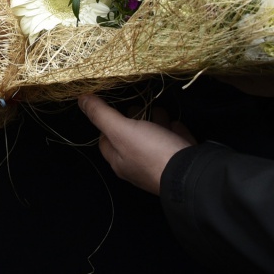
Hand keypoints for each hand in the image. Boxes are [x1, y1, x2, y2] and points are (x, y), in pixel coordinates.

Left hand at [77, 93, 194, 195]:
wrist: (192, 173)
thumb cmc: (151, 152)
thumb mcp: (120, 130)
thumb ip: (101, 115)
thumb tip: (81, 100)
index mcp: (120, 161)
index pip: (105, 140)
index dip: (106, 123)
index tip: (112, 107)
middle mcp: (138, 165)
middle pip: (131, 138)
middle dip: (134, 120)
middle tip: (138, 106)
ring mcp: (162, 164)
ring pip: (155, 138)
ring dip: (156, 123)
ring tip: (159, 111)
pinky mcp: (182, 161)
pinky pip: (175, 142)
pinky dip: (174, 132)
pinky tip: (175, 124)